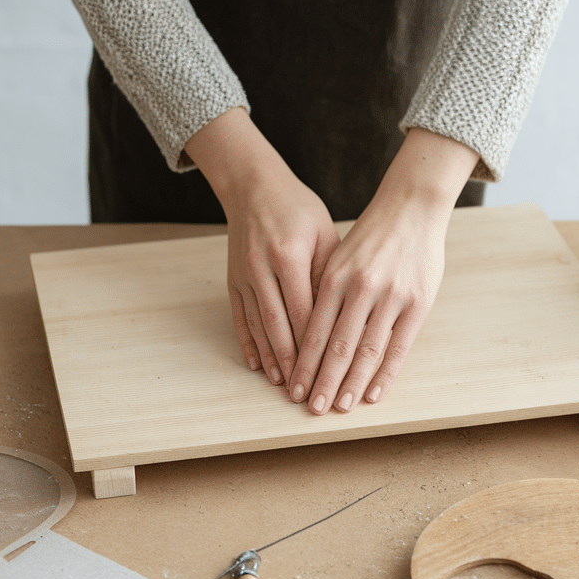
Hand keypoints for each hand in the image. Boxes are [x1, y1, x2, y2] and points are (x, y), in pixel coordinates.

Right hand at [185, 109, 338, 385]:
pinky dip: (248, 343)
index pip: (306, 311)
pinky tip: (257, 365)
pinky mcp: (233, 279)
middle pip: (279, 326)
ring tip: (283, 385)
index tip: (329, 370)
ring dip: (271, 358)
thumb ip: (332, 274)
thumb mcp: (324, 233)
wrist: (254, 187)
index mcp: (290, 256)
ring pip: (258, 326)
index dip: (317, 345)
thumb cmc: (299, 209)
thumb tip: (344, 318)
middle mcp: (263, 268)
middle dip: (293, 362)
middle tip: (305, 391)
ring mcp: (244, 275)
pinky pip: (240, 318)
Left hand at [289, 129, 479, 413]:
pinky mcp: (417, 304)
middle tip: (311, 409)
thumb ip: (326, 294)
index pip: (315, 331)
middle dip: (322, 381)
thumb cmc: (371, 237)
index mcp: (335, 277)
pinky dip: (385, 374)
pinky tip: (373, 394)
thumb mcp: (339, 259)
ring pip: (367, 351)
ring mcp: (391, 297)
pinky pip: (398, 347)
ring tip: (339, 407)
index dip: (304, 364)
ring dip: (351, 384)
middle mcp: (360, 289)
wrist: (411, 208)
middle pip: (338, 346)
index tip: (295, 389)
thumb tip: (309, 336)